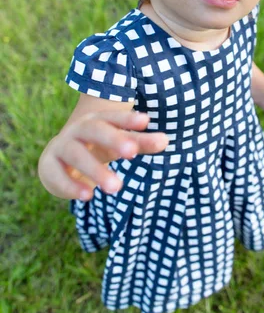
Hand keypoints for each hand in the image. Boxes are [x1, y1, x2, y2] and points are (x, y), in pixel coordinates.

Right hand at [38, 110, 168, 200]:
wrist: (58, 158)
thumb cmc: (97, 147)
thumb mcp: (118, 144)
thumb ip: (140, 143)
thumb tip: (165, 140)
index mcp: (98, 120)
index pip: (114, 117)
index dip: (128, 119)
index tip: (146, 121)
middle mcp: (79, 130)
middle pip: (95, 130)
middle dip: (114, 139)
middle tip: (133, 153)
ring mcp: (62, 146)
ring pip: (77, 154)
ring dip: (96, 170)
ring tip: (117, 187)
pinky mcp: (49, 166)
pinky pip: (57, 175)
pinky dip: (71, 186)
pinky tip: (88, 196)